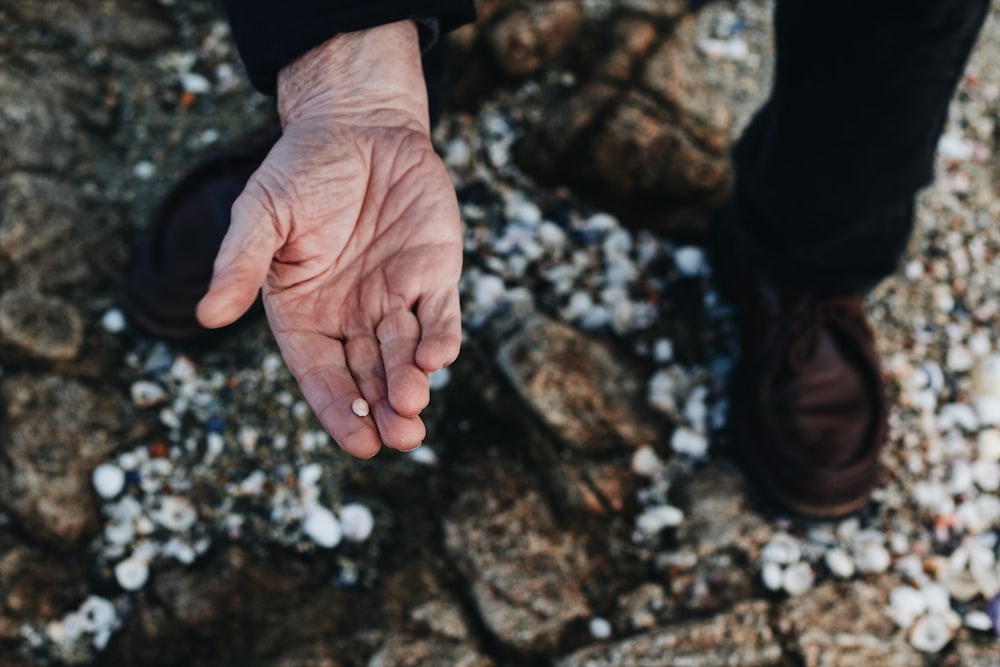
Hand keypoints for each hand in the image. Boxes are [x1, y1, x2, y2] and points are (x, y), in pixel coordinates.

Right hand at [196, 21, 461, 457]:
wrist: (357, 125)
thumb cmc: (300, 170)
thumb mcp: (261, 213)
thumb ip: (240, 263)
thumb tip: (208, 315)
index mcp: (306, 313)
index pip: (322, 374)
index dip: (339, 408)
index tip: (359, 443)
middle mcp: (352, 315)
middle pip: (369, 373)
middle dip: (383, 408)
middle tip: (399, 438)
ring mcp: (395, 297)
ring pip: (405, 352)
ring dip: (411, 381)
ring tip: (413, 406)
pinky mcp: (434, 273)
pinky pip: (441, 314)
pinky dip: (441, 336)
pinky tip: (438, 358)